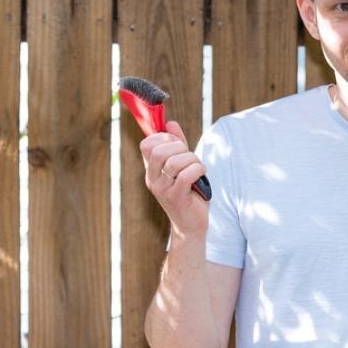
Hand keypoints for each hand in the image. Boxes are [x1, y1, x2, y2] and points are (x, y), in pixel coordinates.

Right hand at [142, 120, 208, 235]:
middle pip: (159, 151)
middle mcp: (153, 179)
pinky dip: (198, 170)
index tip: (178, 144)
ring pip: (174, 162)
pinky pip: (186, 175)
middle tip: (190, 157)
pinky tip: (202, 174)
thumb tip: (170, 123)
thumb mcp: (182, 166)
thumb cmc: (189, 193)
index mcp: (151, 170)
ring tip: (198, 167)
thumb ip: (177, 145)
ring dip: (192, 160)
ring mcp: (163, 189)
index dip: (163, 138)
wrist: (191, 225)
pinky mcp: (176, 198)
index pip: (146, 145)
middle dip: (180, 148)